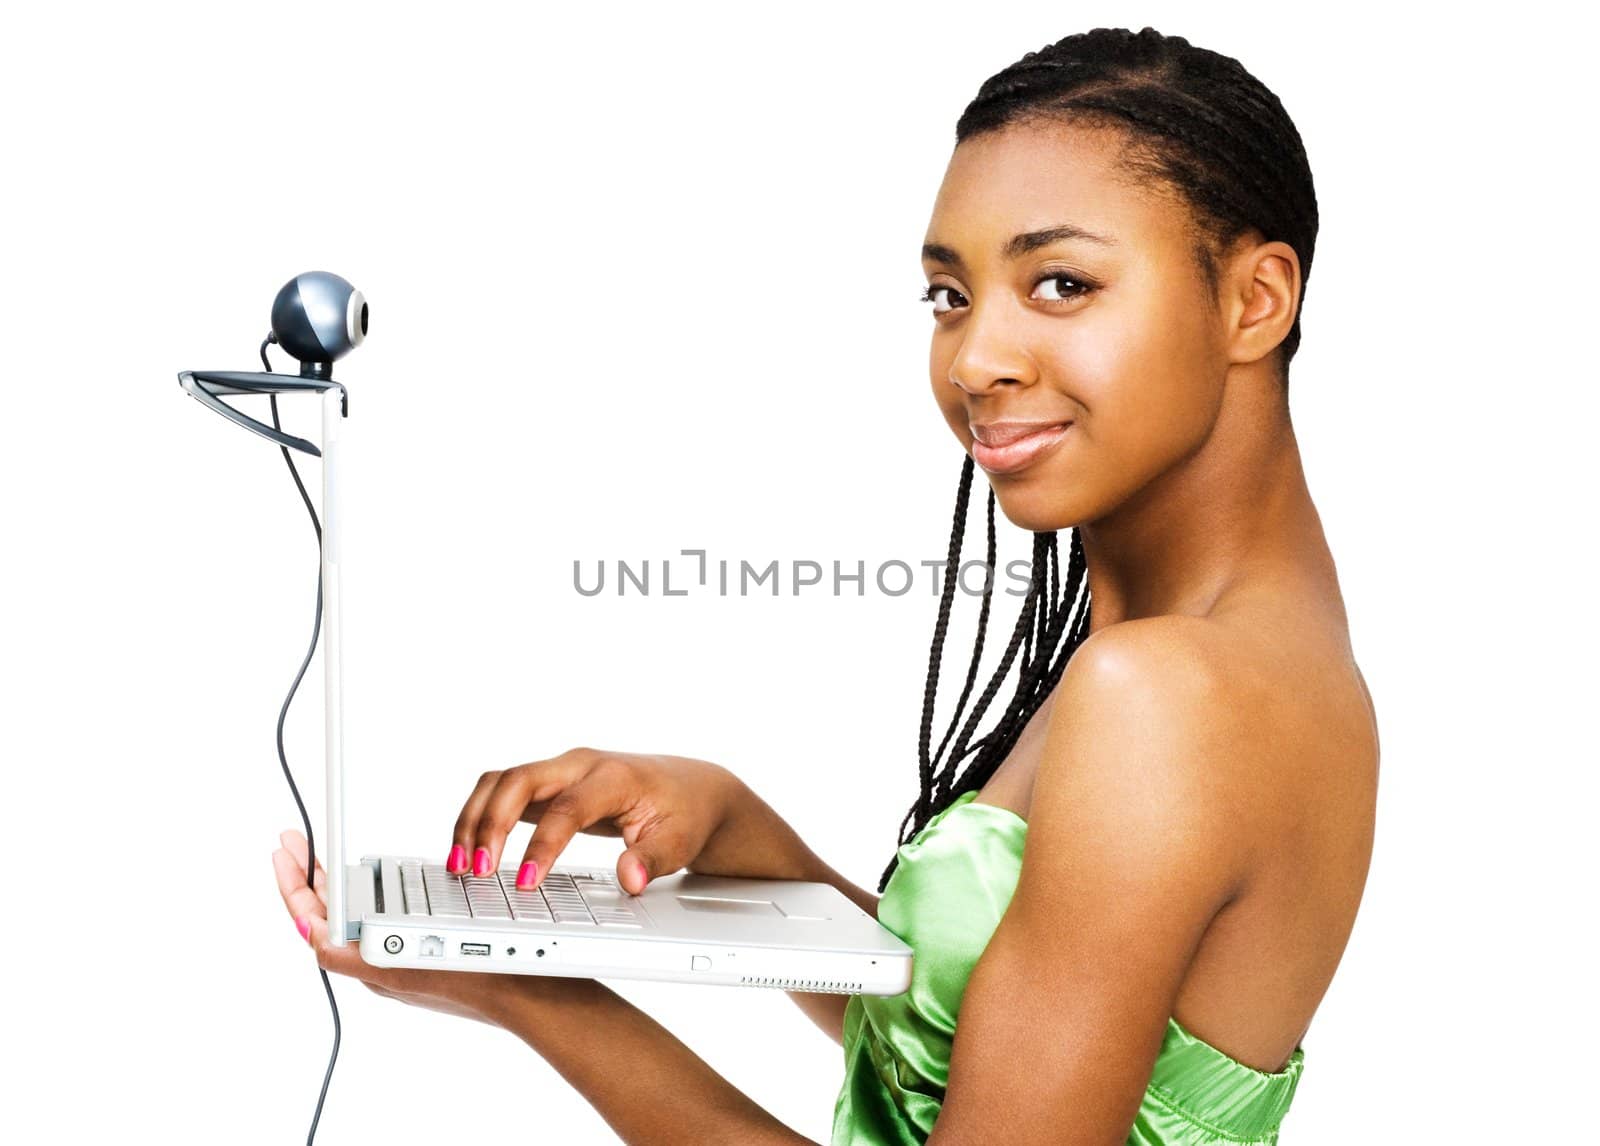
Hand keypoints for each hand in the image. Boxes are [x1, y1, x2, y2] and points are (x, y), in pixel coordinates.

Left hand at [272, 828, 523, 1026]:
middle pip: (329, 916)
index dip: (294, 888)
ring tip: (322, 860)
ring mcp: (400, 960)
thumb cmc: (485, 977)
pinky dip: (370, 898)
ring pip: (353, 918)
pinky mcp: (423, 956)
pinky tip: (380, 884)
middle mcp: (380, 964)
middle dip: (307, 878)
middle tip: (293, 842)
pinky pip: (383, 923)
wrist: (532, 997)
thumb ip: (359, 954)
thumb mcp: (416, 962)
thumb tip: (310, 935)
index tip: (285, 853)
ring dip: (336, 887)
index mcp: (372, 963)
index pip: (315, 925)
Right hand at [445, 748, 744, 894]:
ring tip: (460, 865)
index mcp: (613, 777)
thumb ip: (653, 861)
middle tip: (476, 871)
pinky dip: (480, 817)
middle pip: (518, 780)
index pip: (567, 808)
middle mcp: (580, 766)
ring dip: (474, 819)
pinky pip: (502, 792)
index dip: (542, 846)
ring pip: (501, 781)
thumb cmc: (684, 814)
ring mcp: (561, 771)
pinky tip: (469, 852)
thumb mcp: (680, 842)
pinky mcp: (548, 785)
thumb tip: (629, 880)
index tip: (525, 884)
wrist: (690, 788)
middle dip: (490, 823)